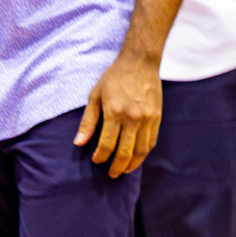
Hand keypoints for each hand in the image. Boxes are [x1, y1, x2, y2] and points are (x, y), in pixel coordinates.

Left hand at [75, 52, 162, 177]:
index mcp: (115, 112)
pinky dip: (145, 152)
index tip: (96, 161)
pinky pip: (152, 140)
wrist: (140, 62)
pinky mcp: (157, 116)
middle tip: (112, 175)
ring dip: (133, 163)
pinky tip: (138, 157)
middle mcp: (133, 117)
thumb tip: (79, 143)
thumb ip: (88, 121)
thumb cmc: (114, 77)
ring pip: (141, 149)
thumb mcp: (95, 95)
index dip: (100, 156)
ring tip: (125, 171)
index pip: (106, 144)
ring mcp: (147, 118)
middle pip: (125, 152)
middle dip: (117, 167)